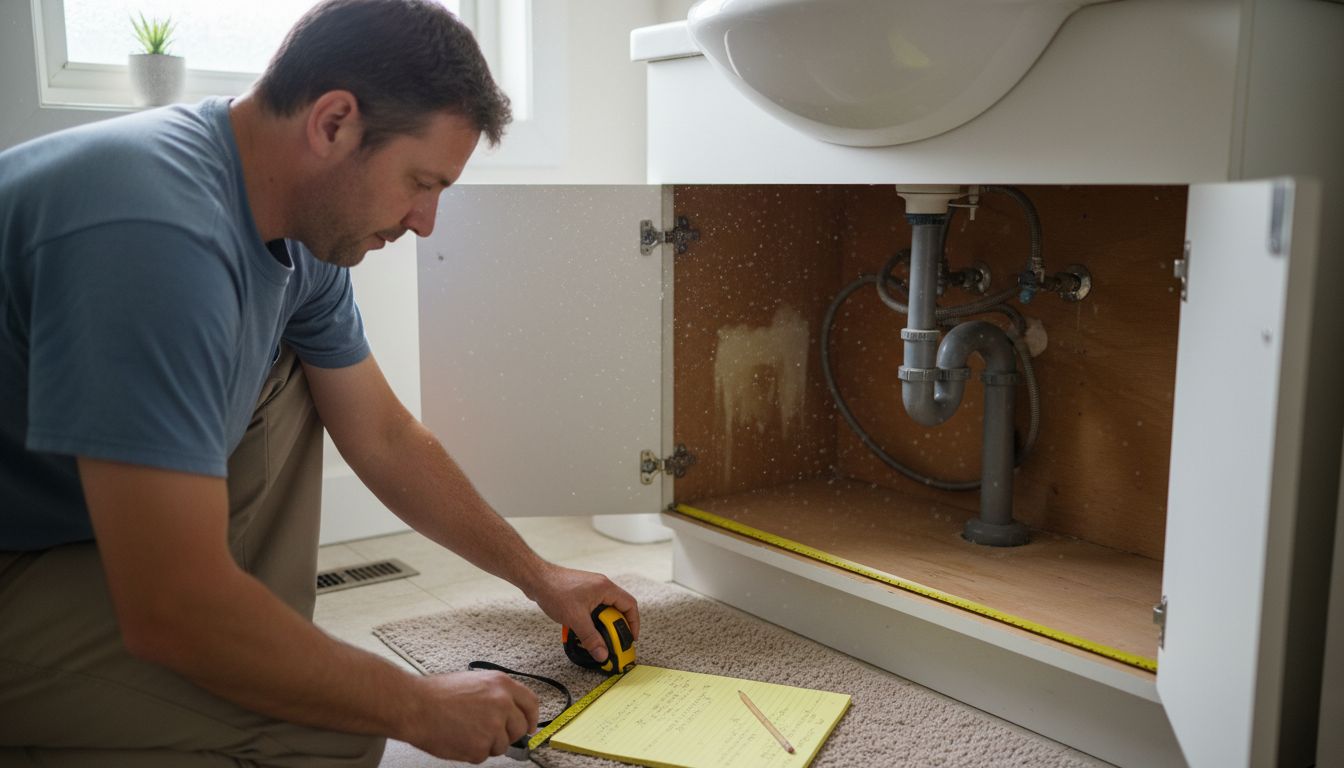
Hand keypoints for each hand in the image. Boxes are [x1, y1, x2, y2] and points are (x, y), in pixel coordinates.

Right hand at [402, 670, 538, 761]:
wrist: (415, 706)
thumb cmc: (437, 694)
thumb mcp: (475, 682)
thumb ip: (497, 695)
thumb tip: (512, 712)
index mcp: (502, 684)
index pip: (531, 704)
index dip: (531, 718)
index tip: (529, 726)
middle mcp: (502, 704)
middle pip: (520, 728)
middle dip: (507, 734)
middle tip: (487, 732)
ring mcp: (493, 727)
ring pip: (502, 745)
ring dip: (487, 744)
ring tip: (465, 730)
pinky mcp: (480, 747)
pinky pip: (483, 756)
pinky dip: (471, 752)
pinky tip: (457, 738)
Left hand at [529, 565, 639, 663]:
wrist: (536, 579)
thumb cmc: (555, 591)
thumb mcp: (576, 619)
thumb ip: (591, 638)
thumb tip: (602, 654)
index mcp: (605, 588)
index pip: (629, 605)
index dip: (633, 623)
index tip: (631, 638)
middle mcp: (601, 585)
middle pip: (618, 607)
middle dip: (617, 626)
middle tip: (613, 641)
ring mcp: (591, 587)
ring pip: (605, 608)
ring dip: (603, 623)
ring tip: (598, 637)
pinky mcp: (581, 591)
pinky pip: (594, 606)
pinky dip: (593, 619)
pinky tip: (584, 628)